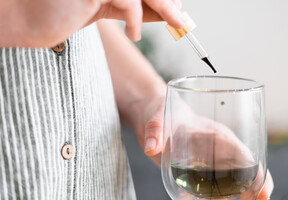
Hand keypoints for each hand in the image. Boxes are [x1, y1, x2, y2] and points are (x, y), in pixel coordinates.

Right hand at [3, 0, 184, 46]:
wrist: (30, 20)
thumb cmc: (65, 13)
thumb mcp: (108, 8)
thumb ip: (136, 8)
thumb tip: (170, 12)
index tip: (177, 11)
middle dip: (167, 2)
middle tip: (182, 21)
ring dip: (160, 9)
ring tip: (163, 27)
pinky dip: (136, 18)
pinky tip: (133, 34)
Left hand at [135, 96, 273, 199]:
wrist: (151, 115)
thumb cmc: (161, 110)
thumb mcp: (158, 116)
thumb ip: (155, 130)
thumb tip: (152, 149)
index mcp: (217, 136)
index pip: (245, 156)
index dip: (258, 175)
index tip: (263, 194)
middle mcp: (215, 151)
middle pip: (241, 175)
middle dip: (249, 196)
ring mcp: (203, 163)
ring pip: (223, 186)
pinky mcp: (188, 171)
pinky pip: (196, 190)